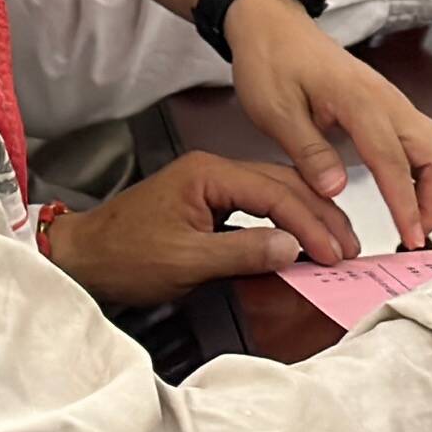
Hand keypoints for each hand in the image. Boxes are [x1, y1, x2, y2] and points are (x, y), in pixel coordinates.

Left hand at [42, 152, 361, 309]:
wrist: (82, 259)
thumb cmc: (122, 256)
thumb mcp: (186, 260)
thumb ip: (242, 252)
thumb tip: (293, 248)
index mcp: (207, 173)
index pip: (275, 192)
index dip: (310, 224)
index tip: (335, 253)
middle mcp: (211, 171)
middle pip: (281, 185)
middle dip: (319, 216)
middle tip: (350, 248)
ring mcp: (209, 186)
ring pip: (272, 194)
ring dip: (305, 219)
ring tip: (335, 246)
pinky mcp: (206, 205)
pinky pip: (256, 208)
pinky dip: (283, 225)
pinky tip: (300, 243)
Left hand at [224, 0, 431, 248]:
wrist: (271, 23)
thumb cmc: (270, 60)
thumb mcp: (274, 110)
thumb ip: (308, 150)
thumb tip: (336, 189)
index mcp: (359, 100)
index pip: (394, 161)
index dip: (406, 204)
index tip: (411, 238)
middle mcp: (386, 100)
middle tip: (414, 235)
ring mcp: (391, 101)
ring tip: (411, 220)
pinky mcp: (387, 106)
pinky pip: (421, 141)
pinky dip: (423, 172)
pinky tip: (403, 193)